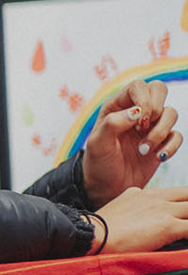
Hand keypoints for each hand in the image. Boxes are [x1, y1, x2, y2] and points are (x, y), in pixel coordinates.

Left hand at [82, 79, 181, 203]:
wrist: (107, 188)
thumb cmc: (98, 164)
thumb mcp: (97, 144)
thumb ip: (113, 124)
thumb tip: (136, 112)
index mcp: (117, 107)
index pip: (138, 87)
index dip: (144, 99)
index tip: (138, 121)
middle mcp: (135, 112)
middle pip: (159, 90)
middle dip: (156, 108)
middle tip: (142, 128)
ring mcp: (150, 126)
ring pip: (171, 113)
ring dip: (160, 132)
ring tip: (143, 150)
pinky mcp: (162, 142)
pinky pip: (178, 135)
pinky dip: (171, 146)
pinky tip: (158, 157)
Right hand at [92, 186, 187, 252]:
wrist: (91, 237)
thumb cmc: (99, 231)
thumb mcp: (119, 208)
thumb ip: (134, 205)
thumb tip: (139, 212)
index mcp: (145, 193)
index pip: (178, 193)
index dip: (186, 201)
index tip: (185, 211)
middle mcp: (156, 197)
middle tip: (186, 219)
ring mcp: (163, 210)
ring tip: (185, 230)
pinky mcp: (168, 226)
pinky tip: (186, 243)